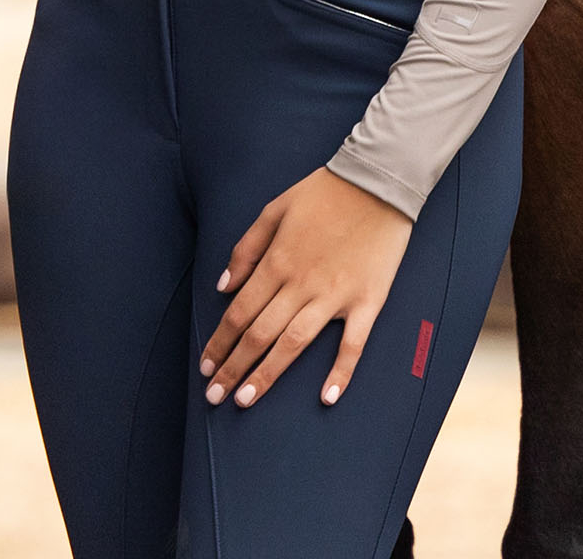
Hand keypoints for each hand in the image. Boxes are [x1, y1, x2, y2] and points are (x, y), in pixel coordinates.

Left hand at [199, 166, 412, 409]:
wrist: (376, 182)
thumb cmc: (322, 193)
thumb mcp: (274, 209)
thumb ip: (246, 249)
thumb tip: (223, 286)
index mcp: (277, 261)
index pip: (239, 312)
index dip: (220, 342)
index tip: (206, 367)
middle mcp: (301, 283)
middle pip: (260, 334)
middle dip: (234, 367)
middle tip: (215, 396)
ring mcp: (335, 296)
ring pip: (294, 344)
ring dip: (267, 375)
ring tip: (246, 400)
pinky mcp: (367, 302)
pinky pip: (353, 344)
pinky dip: (340, 372)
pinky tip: (327, 397)